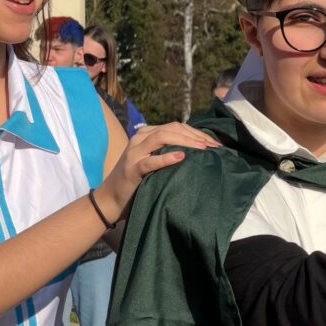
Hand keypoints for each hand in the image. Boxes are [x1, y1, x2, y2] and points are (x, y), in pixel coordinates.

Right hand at [95, 123, 219, 221]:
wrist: (111, 198)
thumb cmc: (137, 181)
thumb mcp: (153, 161)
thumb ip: (168, 152)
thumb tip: (199, 150)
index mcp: (146, 134)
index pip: (176, 126)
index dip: (196, 132)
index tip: (215, 143)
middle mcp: (140, 139)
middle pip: (171, 129)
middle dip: (195, 136)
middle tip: (214, 146)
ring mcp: (134, 153)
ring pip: (161, 138)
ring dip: (185, 142)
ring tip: (203, 149)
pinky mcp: (132, 168)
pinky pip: (150, 161)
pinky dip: (166, 158)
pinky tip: (181, 157)